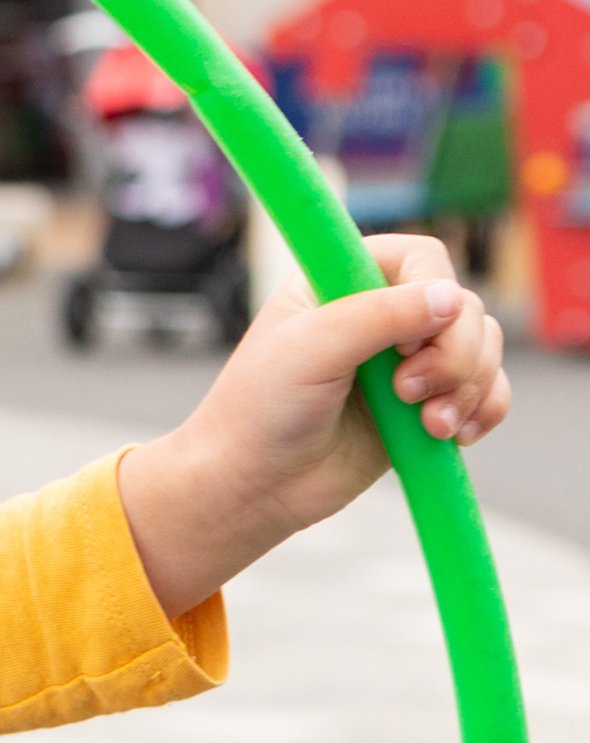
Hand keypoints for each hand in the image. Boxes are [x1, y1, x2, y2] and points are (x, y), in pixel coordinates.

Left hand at [119, 234, 509, 616]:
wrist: (254, 484)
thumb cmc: (262, 409)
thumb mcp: (311, 350)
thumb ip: (377, 316)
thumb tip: (451, 297)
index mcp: (341, 279)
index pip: (422, 258)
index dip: (429, 295)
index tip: (401, 343)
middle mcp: (378, 313)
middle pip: (463, 306)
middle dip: (455, 354)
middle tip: (407, 393)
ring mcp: (406, 359)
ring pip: (483, 348)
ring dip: (470, 387)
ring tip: (429, 426)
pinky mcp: (425, 403)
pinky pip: (487, 391)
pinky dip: (485, 409)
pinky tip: (454, 436)